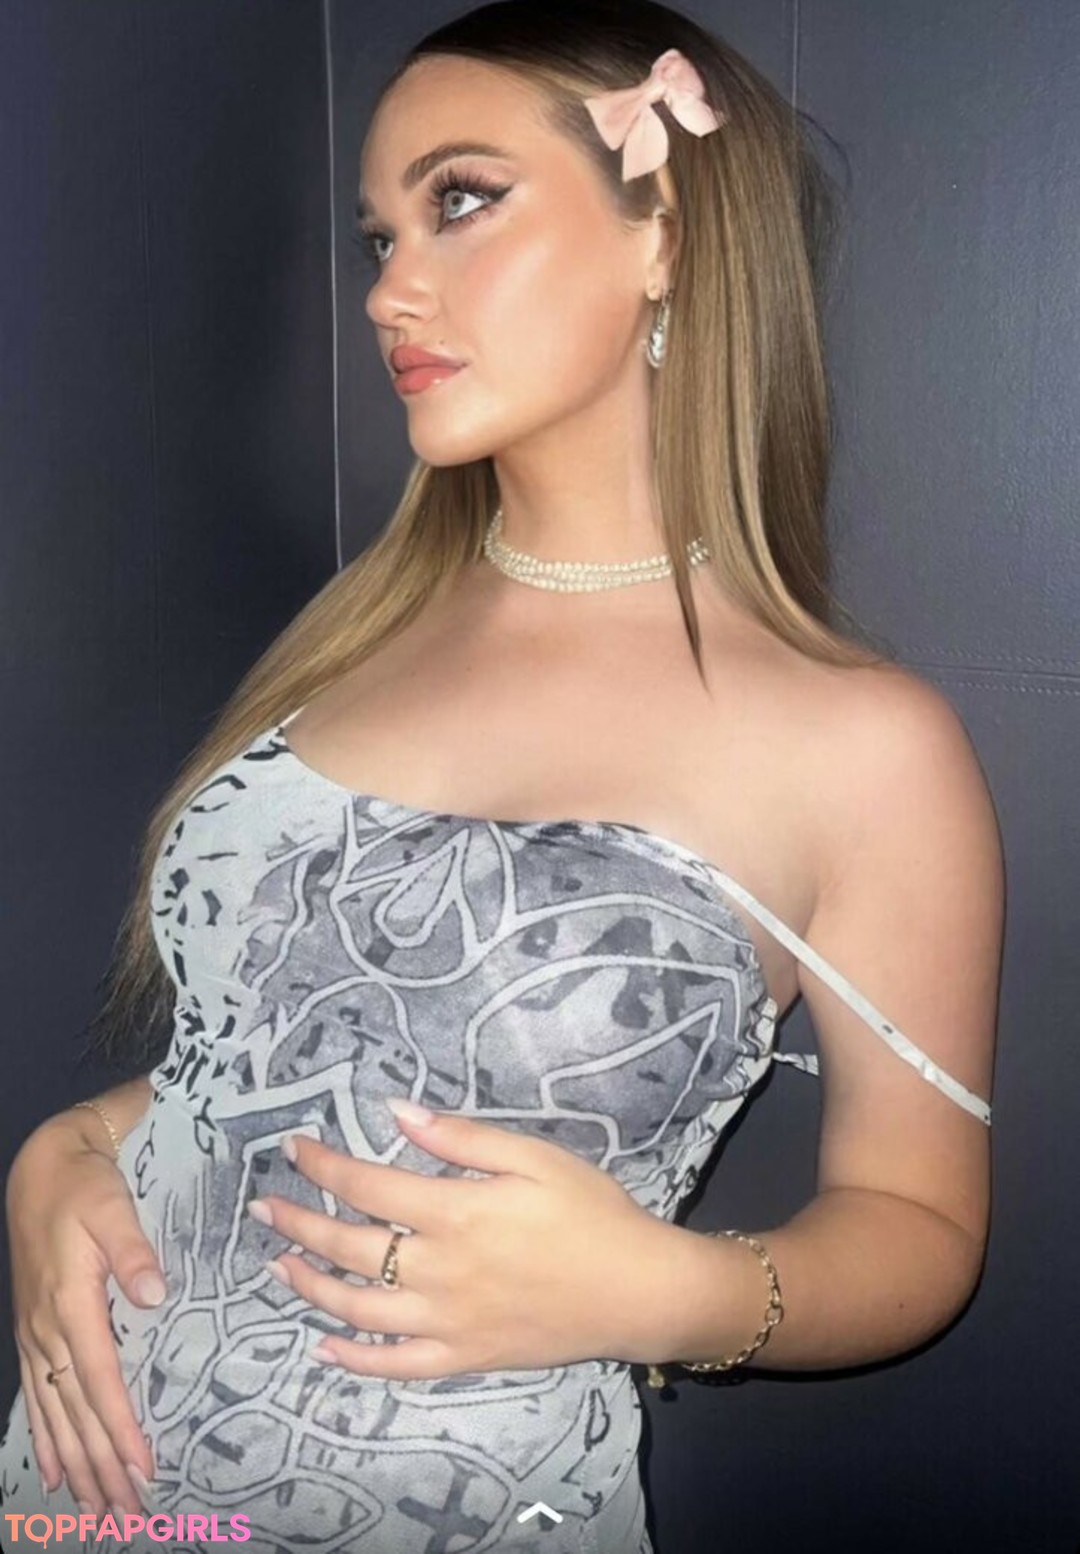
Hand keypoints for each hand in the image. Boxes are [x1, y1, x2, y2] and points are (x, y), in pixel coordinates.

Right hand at [5, 1118, 160, 1515]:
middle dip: (102, 1467)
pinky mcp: (34, 1329)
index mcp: (71, 1306)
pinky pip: (37, 1397)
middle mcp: (48, 1330)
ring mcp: (36, 1334)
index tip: (142, 1468)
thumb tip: (153, 1295)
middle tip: (128, 1515)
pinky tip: (56, 1470)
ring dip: (77, 1464)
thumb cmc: (84, 1184)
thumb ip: (133, 1251)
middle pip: (77, 1413)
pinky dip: (47, 1437)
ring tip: (97, 1511)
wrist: (44, 1164)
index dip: (119, 1428)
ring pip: (56, 1414)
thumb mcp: (111, 1207)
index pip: (99, 1381)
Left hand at [247, 1099, 675, 1379]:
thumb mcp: (535, 1157)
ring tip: (279, 1266)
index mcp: (456, 1212)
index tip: (295, 1149)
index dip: (324, 1167)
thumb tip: (397, 1112)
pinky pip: (396, 1366)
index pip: (368, 1186)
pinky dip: (355, 1359)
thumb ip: (463, 1138)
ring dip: (310, 1286)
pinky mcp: (463, 1358)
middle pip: (349, 1248)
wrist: (637, 1290)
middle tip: (262, 1207)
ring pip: (359, 1308)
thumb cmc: (591, 1212)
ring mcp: (447, 1321)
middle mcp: (439, 1270)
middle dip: (298, 1223)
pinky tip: (326, 1345)